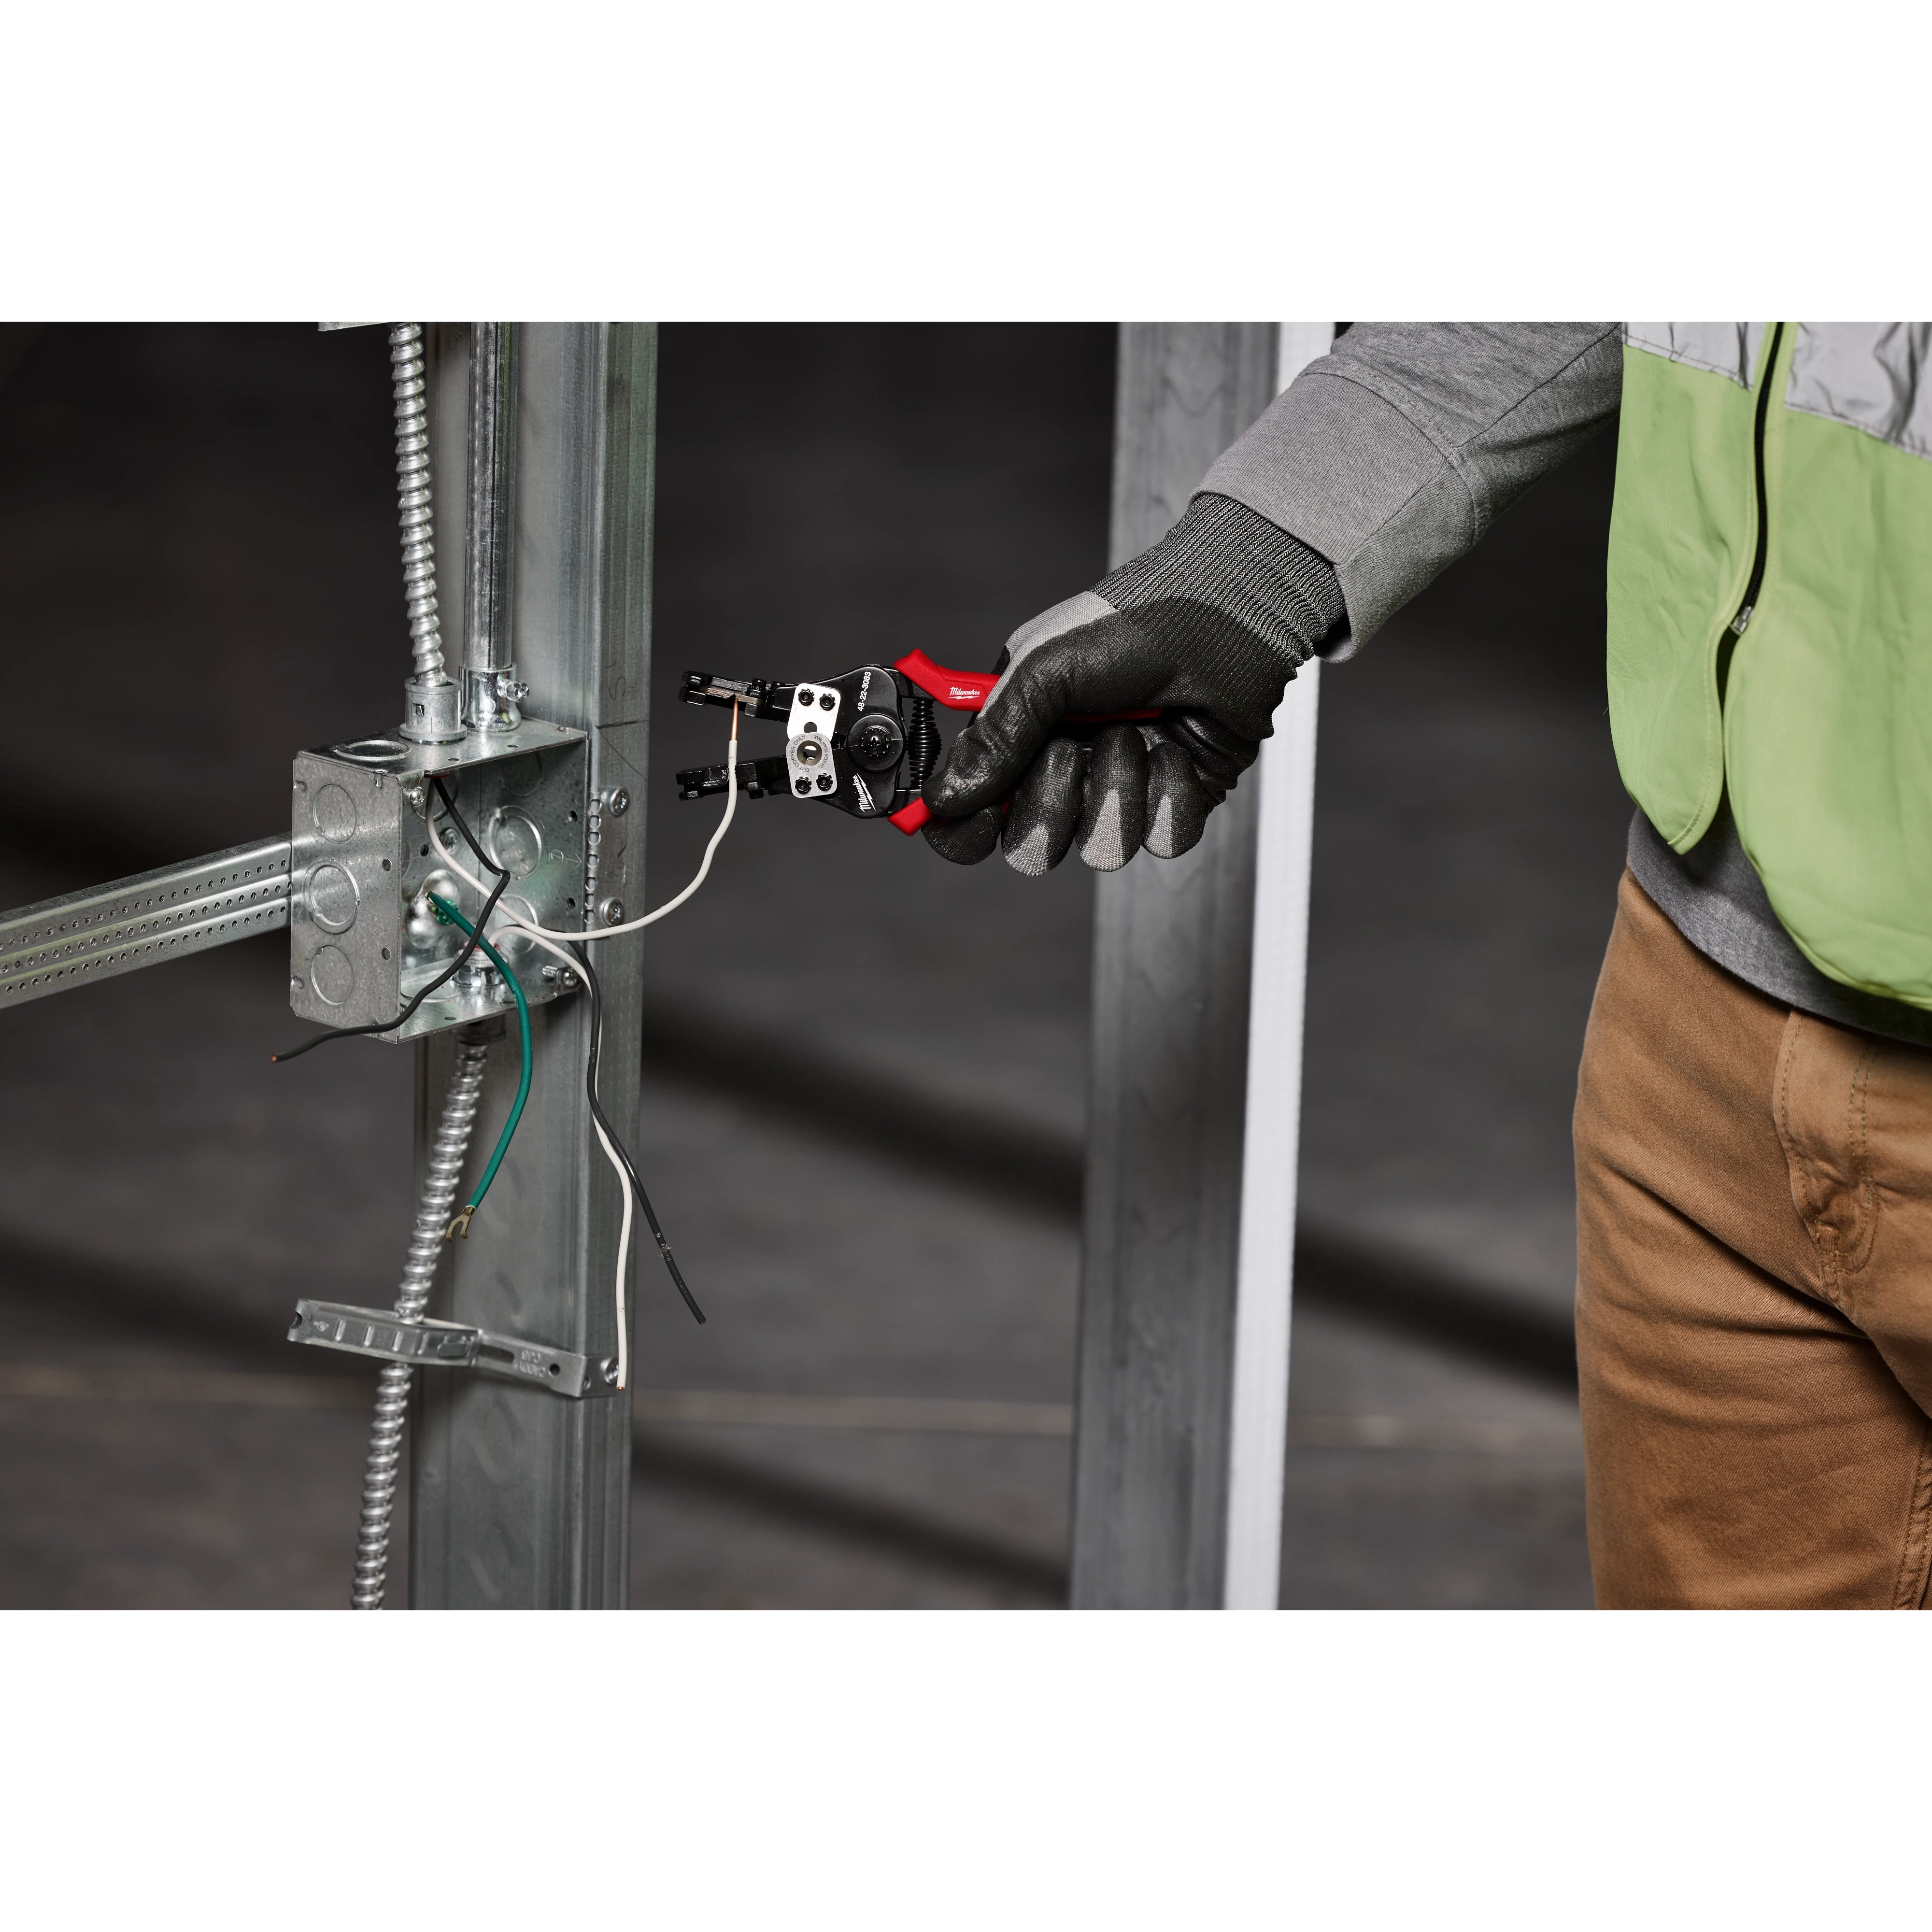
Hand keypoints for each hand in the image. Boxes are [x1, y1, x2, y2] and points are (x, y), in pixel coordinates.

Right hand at [920, 494, 1342, 873]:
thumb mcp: (1043, 669)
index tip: (978, 816)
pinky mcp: (1174, 807)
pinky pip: (1163, 840)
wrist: (1222, 619)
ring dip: (1118, 782)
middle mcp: (1064, 777)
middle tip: (1072, 744)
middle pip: (1031, 848)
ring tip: (1137, 726)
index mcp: (1017, 743)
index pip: (969, 818)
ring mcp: (1120, 796)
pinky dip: (1170, 789)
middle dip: (1054, 796)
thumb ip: (993, 737)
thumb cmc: (1128, 627)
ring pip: (1102, 849)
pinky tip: (1177, 745)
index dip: (965, 829)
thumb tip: (943, 797)